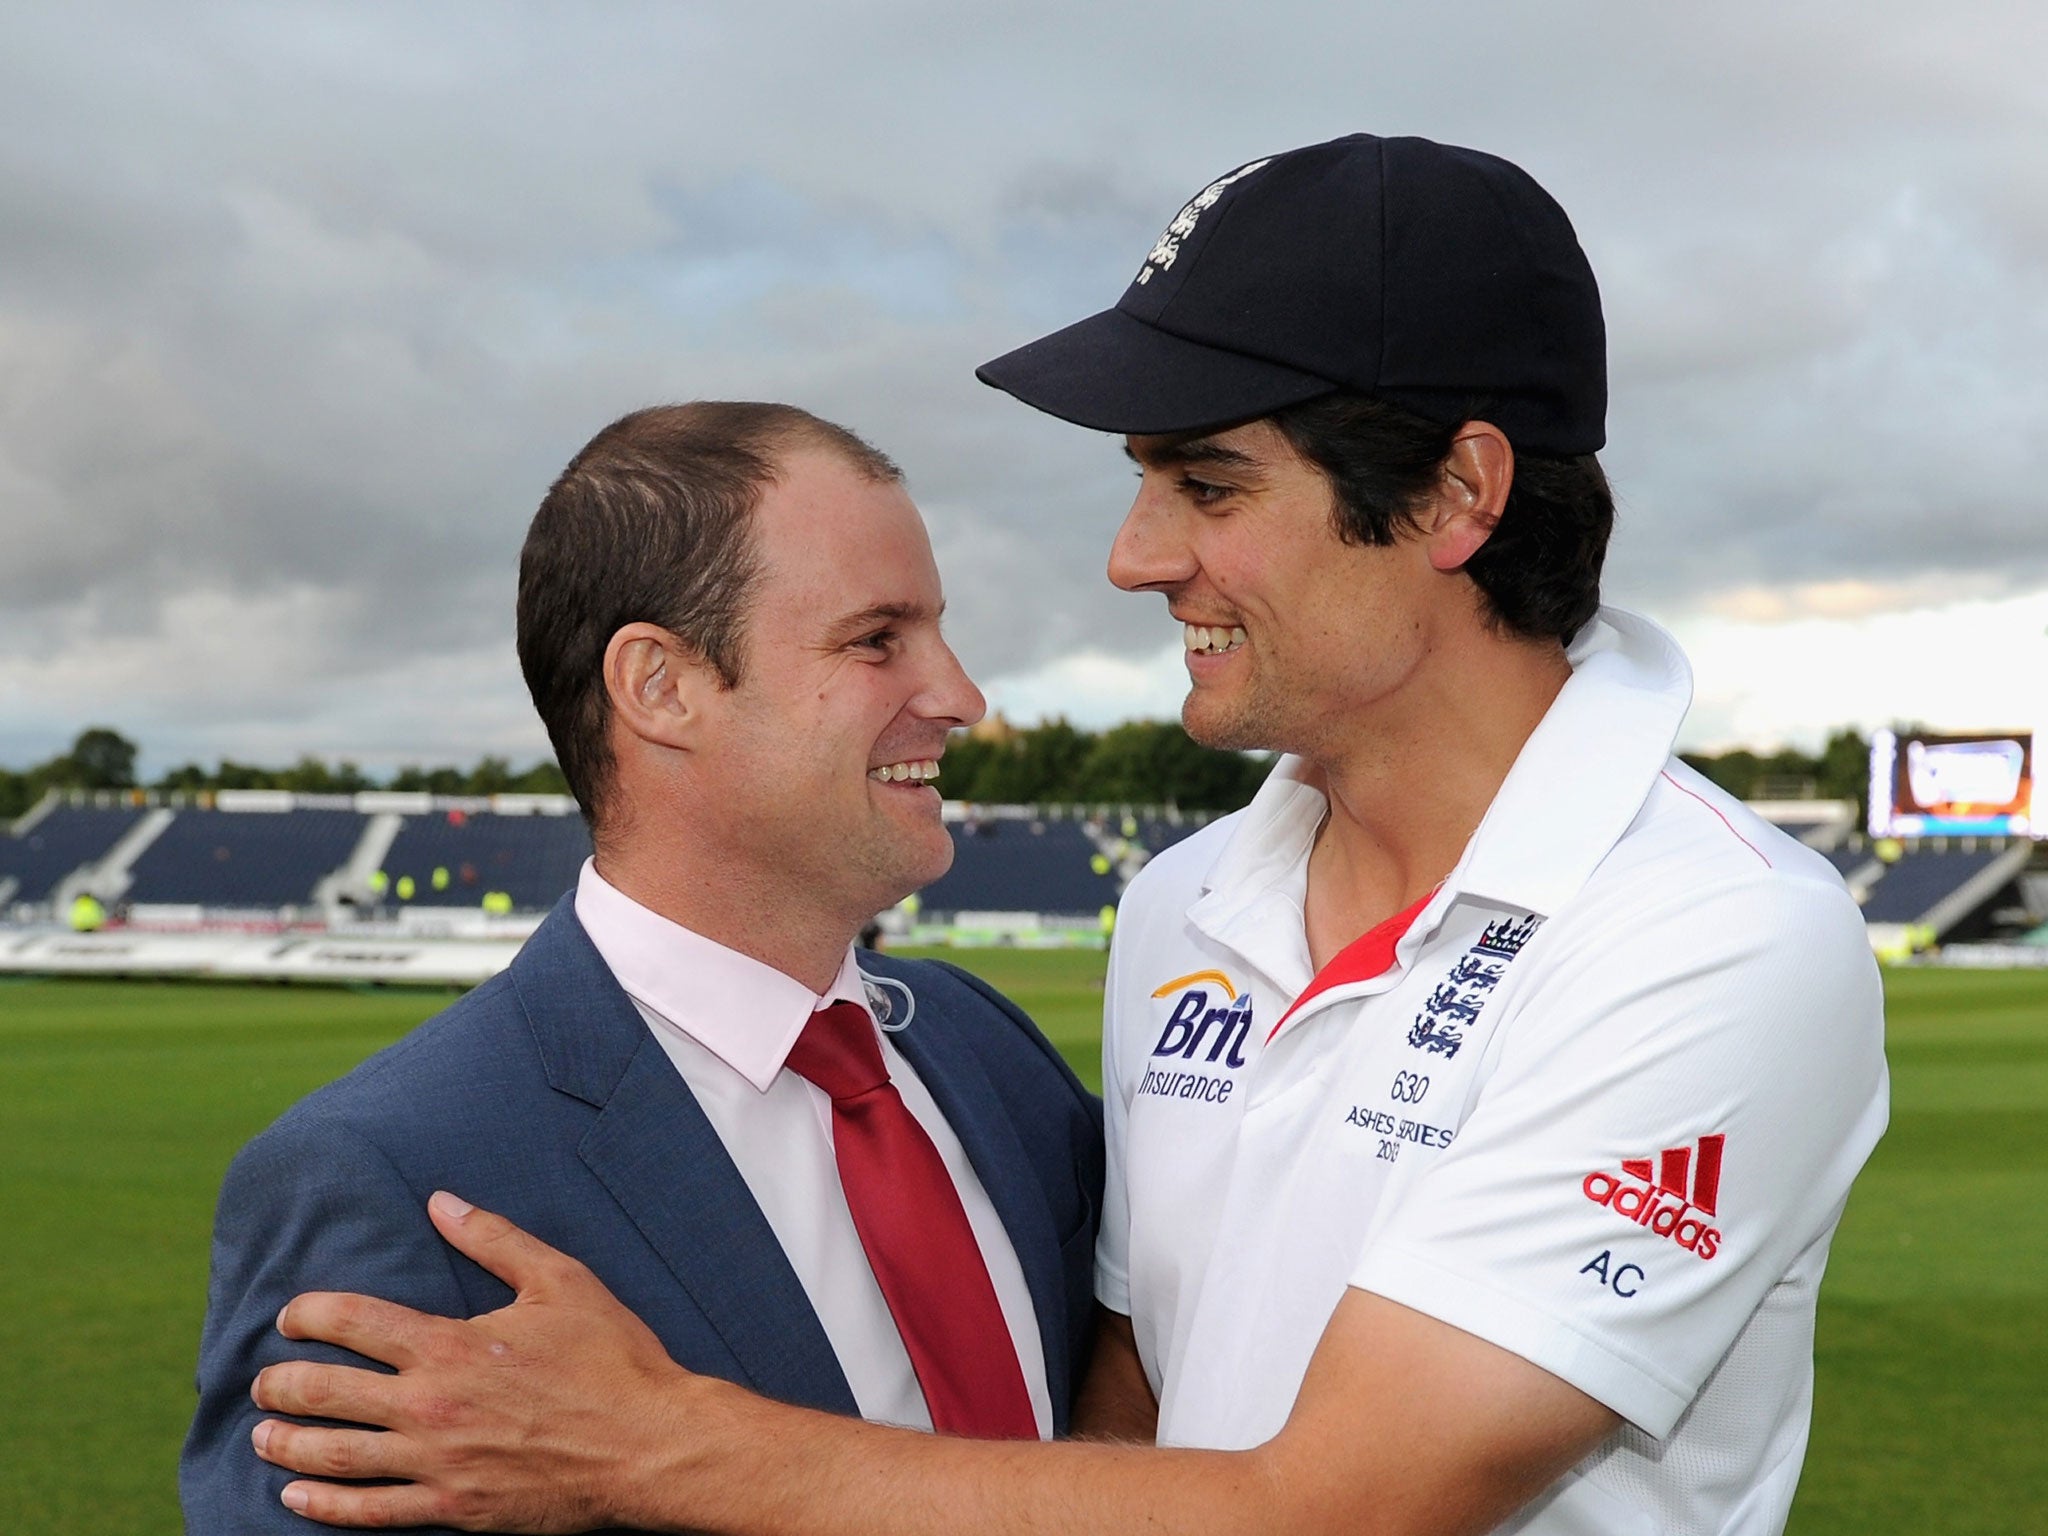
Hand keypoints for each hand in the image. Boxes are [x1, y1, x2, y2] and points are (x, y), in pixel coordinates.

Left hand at [250, 1191, 693, 1530]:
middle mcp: (431, 1404)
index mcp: (452, 1344)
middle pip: (328, 1392)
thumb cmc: (612, 1358)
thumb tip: (442, 1201)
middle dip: (283, 1381)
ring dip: (287, 1445)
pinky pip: (370, 1513)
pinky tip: (295, 1500)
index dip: (311, 1314)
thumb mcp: (562, 1280)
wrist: (649, 1445)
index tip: (291, 1315)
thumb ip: (495, 1239)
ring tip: (262, 1436)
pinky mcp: (454, 1507)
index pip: (354, 1322)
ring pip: (336, 1456)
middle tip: (265, 1377)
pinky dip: (324, 1507)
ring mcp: (438, 1462)